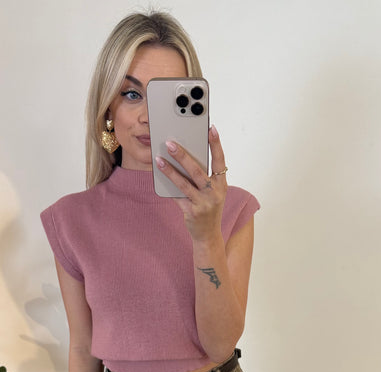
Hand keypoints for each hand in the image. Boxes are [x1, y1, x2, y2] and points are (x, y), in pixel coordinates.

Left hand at [155, 125, 227, 241]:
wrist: (208, 235)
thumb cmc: (208, 207)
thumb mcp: (212, 191)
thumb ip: (203, 176)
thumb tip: (184, 157)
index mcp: (222, 184)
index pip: (220, 160)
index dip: (216, 144)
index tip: (210, 128)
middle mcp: (214, 193)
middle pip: (197, 170)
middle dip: (183, 155)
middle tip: (170, 143)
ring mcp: (203, 203)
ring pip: (184, 183)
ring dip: (170, 170)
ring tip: (159, 159)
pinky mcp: (192, 212)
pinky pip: (177, 196)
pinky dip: (168, 186)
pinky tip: (159, 175)